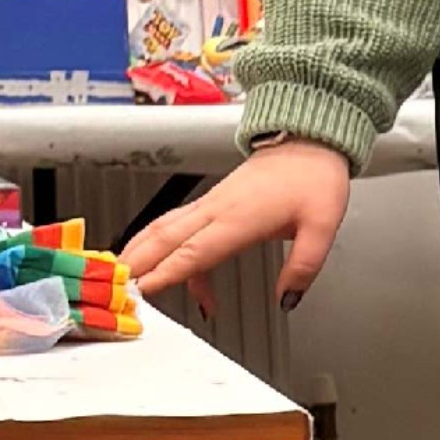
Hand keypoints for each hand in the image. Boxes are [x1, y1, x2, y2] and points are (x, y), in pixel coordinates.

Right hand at [124, 140, 352, 308]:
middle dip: (137, 265)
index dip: (166, 273)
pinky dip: (166, 250)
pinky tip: (173, 273)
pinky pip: (179, 227)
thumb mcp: (323, 227)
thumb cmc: (314, 178)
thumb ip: (303, 266)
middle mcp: (218, 210)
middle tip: (116, 290)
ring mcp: (211, 204)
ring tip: (123, 278)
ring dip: (140, 253)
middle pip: (165, 239)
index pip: (194, 252)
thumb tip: (287, 299)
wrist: (309, 140)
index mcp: (240, 218)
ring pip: (164, 229)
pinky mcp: (212, 202)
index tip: (143, 291)